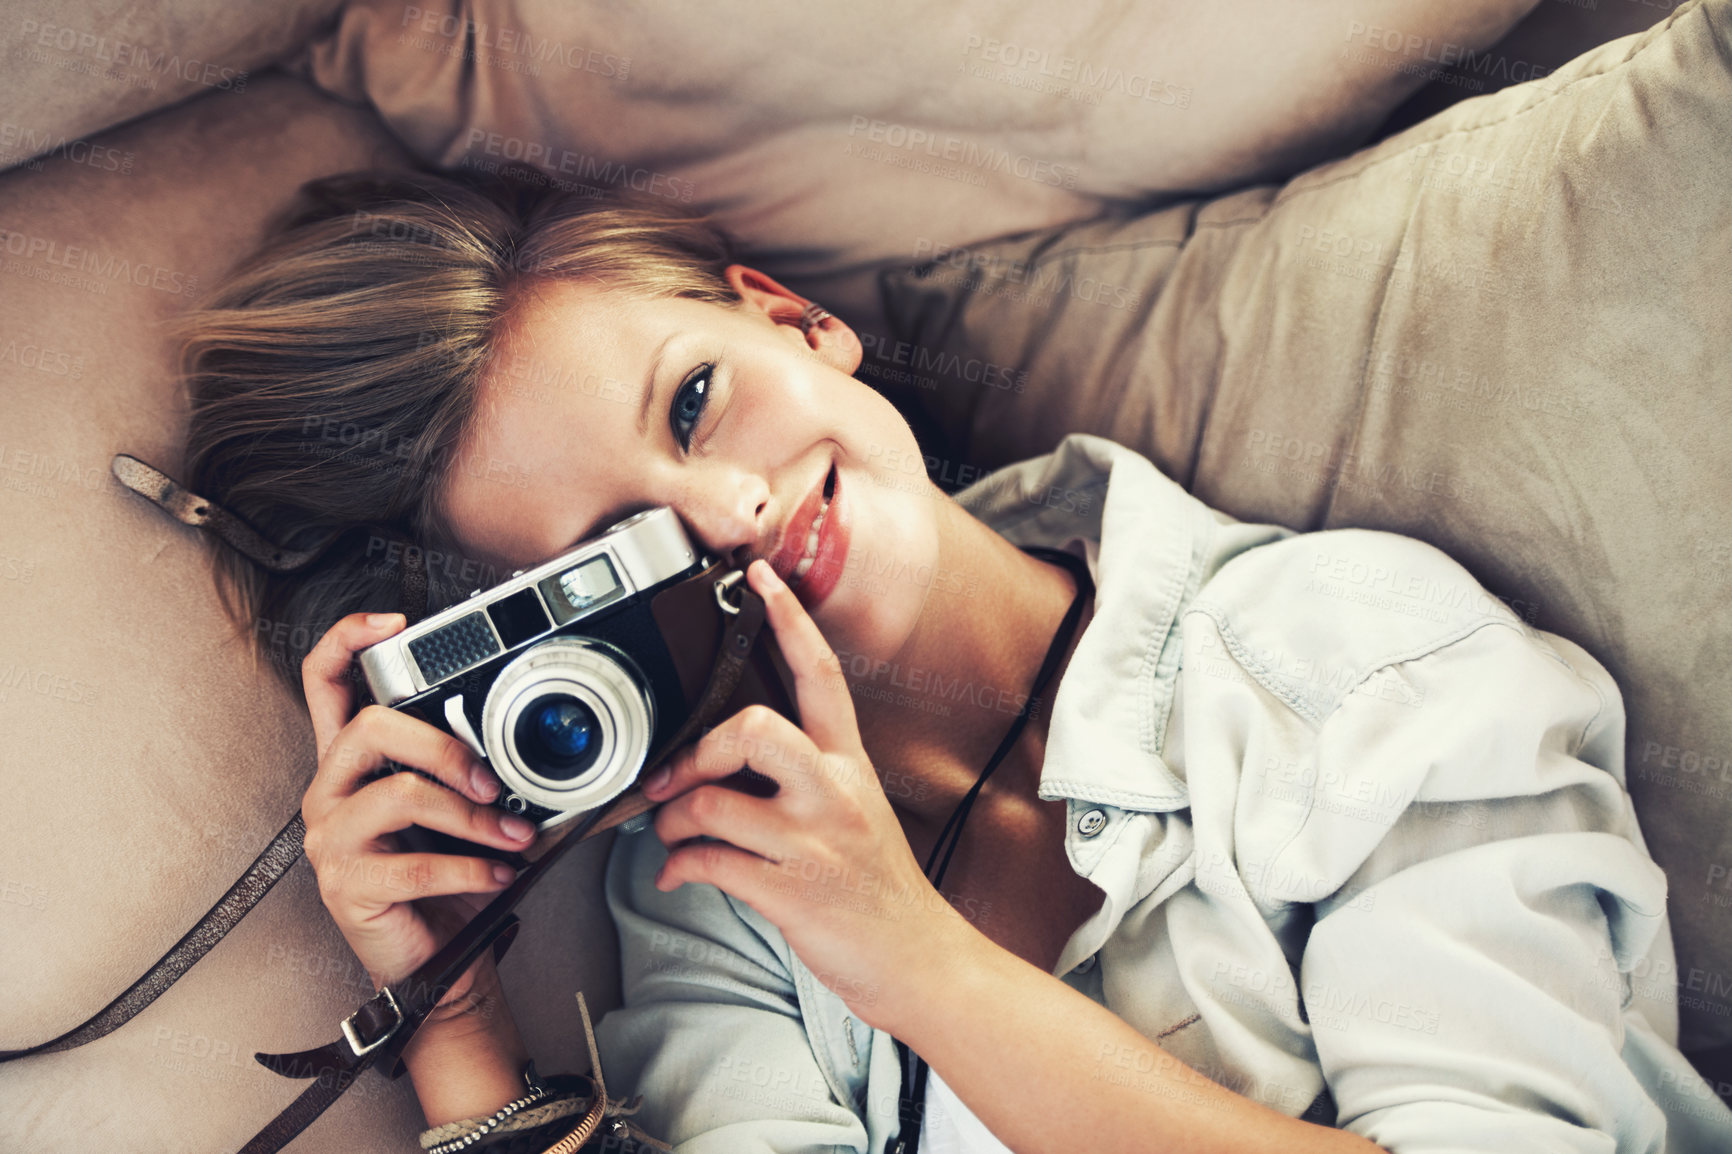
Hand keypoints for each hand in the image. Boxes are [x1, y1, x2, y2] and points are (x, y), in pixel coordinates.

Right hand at [299, 612, 539, 1021]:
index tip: (393, 622)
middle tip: (493, 780)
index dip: (348, 641)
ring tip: (514, 835)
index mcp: (355, 762)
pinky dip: (470, 866)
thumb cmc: (454, 880)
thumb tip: (598, 757)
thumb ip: (506, 773)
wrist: (440, 964)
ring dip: (472, 817)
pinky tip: (499, 872)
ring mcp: (331, 839)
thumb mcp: (475, 813)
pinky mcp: (345, 885)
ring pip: (400, 796)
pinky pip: (413, 865)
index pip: (325, 682)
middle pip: (368, 728)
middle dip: (443, 745)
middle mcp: (331, 791)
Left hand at [640, 561, 969, 1032]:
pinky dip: (677, 868)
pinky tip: (678, 874)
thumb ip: (802, 777)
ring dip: (672, 820)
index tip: (759, 577)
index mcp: (847, 763)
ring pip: (715, 801)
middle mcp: (833, 792)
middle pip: (755, 727)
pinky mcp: (792, 890)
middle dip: (700, 749)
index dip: (789, 620)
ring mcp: (814, 841)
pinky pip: (709, 862)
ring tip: (671, 833)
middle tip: (677, 775)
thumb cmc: (876, 887)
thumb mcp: (853, 812)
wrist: (916, 958)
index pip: (820, 674)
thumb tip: (727, 765)